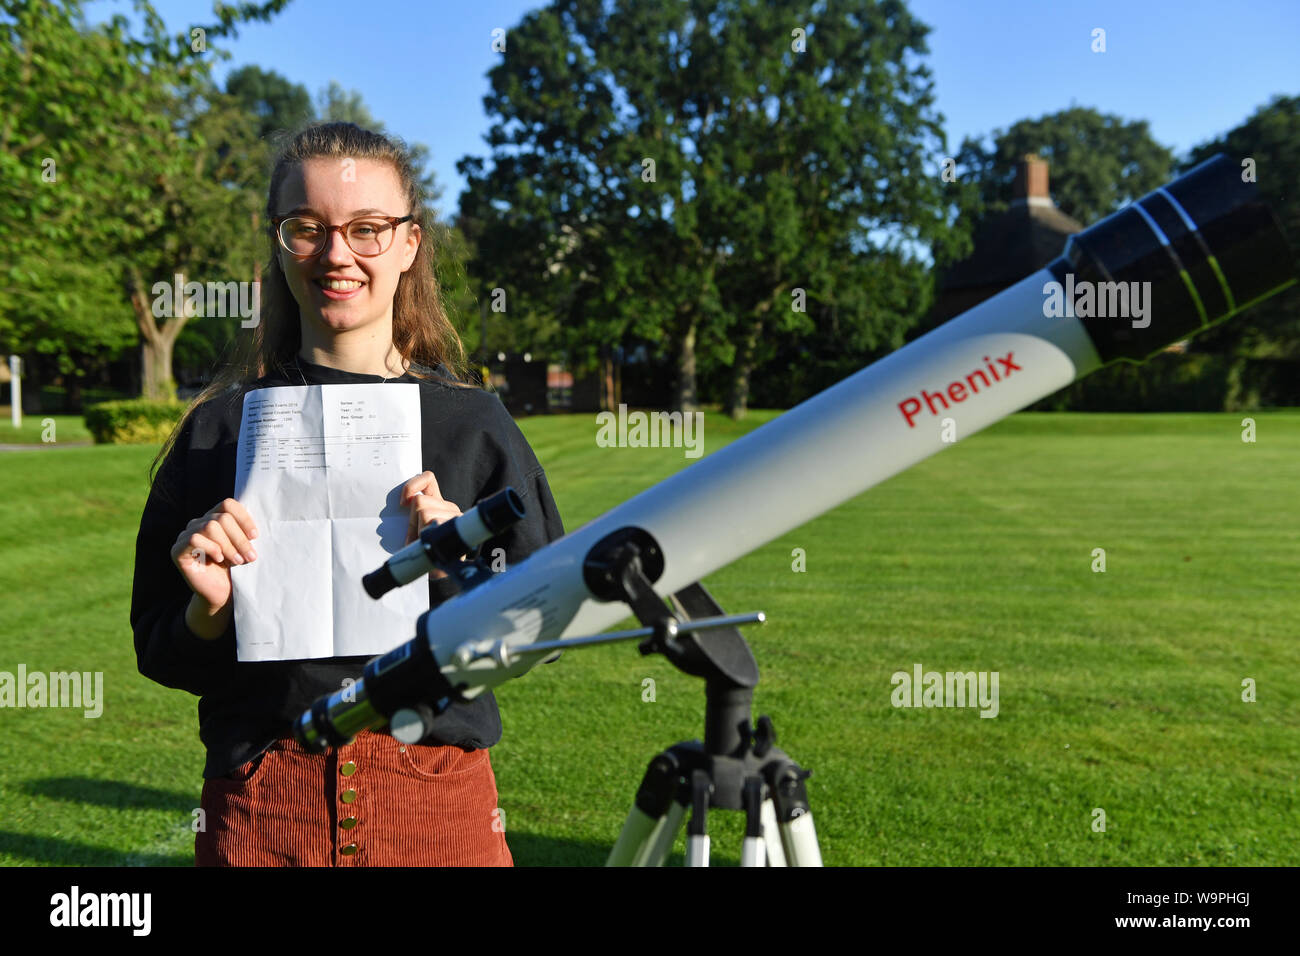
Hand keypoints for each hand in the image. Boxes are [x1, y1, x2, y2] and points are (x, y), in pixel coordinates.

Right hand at [171, 497, 258, 612]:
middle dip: (239, 538)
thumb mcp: (243, 547)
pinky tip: (219, 560)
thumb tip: (255, 525)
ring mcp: (186, 535)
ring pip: (210, 526)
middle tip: (250, 556)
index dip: (243, 518)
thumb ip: (245, 532)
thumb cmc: (235, 569)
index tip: (255, 536)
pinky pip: (195, 539)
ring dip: (228, 545)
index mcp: (215, 518)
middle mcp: (198, 523)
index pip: (228, 504)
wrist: (221, 594)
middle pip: (221, 518)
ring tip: (238, 561)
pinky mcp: (178, 550)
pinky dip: (211, 548)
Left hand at [401, 472, 462, 578]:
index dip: (412, 484)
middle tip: (418, 537)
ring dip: (418, 529)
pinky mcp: (454, 524)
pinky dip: (424, 532)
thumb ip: (413, 514)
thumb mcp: (415, 529)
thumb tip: (403, 502)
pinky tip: (430, 542)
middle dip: (412, 521)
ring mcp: (454, 516)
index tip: (402, 502)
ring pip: (423, 510)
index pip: (428, 478)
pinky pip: (430, 520)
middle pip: (420, 501)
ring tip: (425, 542)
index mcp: (439, 504)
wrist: (437, 571)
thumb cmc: (425, 551)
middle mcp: (449, 507)